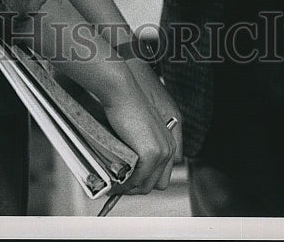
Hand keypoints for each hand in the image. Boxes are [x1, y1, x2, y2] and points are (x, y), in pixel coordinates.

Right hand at [99, 70, 177, 193]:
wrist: (123, 93)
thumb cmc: (126, 107)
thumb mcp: (139, 129)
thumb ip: (140, 147)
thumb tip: (129, 168)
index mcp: (169, 142)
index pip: (162, 175)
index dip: (145, 181)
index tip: (128, 182)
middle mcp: (169, 148)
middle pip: (156, 184)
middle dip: (136, 188)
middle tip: (119, 187)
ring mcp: (161, 152)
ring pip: (146, 185)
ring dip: (129, 189)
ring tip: (114, 187)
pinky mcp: (151, 154)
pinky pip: (138, 180)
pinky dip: (125, 184)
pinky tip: (114, 182)